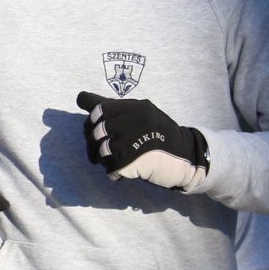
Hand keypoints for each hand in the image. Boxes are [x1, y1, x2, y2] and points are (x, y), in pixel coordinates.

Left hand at [76, 92, 208, 191]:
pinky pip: (110, 168)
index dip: (90, 122)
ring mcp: (135, 142)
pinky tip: (123, 170)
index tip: (93, 129)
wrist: (188, 156)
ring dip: (104, 159)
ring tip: (115, 159)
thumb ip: (112, 107)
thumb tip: (80, 97)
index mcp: (136, 107)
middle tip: (97, 150)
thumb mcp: (141, 113)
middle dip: (92, 143)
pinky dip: (113, 171)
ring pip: (102, 151)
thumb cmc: (157, 133)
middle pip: (97, 132)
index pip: (98, 110)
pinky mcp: (135, 162)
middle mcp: (135, 122)